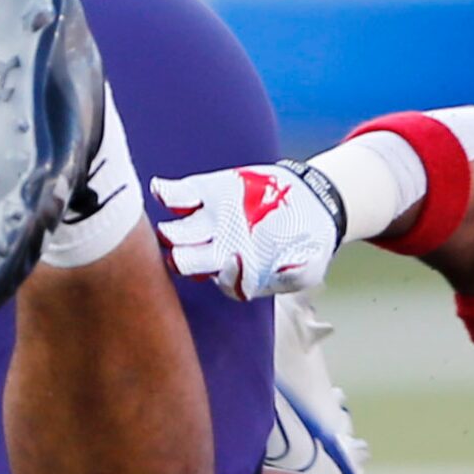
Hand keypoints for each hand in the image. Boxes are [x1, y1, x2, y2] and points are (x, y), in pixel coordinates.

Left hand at [151, 163, 341, 301]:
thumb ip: (294, 274)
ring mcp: (208, 222)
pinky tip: (161, 190)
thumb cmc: (307, 241)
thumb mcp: (309, 263)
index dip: (229, 276)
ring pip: (179, 232)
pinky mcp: (206, 192)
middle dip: (185, 261)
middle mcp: (217, 250)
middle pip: (191, 262)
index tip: (237, 260)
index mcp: (240, 272)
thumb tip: (281, 273)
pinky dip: (167, 193)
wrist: (311, 201)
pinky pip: (179, 195)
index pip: (227, 283)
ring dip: (172, 233)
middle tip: (182, 257)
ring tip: (170, 230)